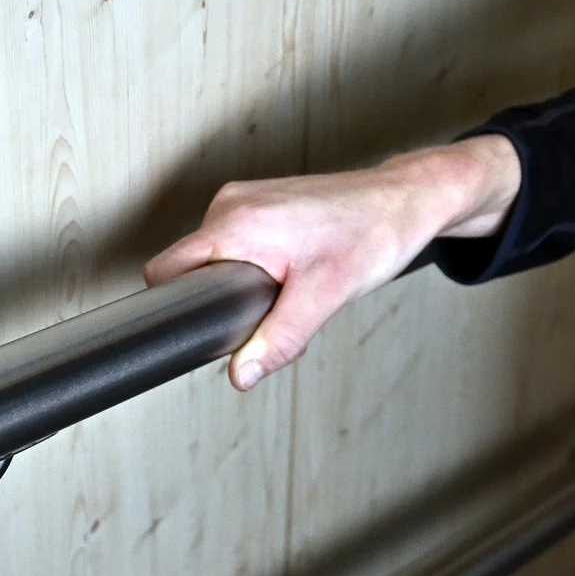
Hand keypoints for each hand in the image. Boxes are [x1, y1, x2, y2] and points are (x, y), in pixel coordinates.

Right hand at [144, 135, 520, 387]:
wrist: (408, 200)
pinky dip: (260, 271)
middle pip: (192, 271)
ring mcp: (246, 202)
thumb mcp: (325, 296)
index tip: (198, 332)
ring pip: (218, 262)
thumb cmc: (374, 233)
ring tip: (294, 293)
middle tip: (270, 316)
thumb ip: (278, 338)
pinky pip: (239, 247)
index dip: (174, 308)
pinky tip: (297, 279)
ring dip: (245, 290)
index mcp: (235, 222)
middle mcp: (232, 204)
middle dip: (222, 305)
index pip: (166, 271)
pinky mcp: (263, 206)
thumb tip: (240, 375)